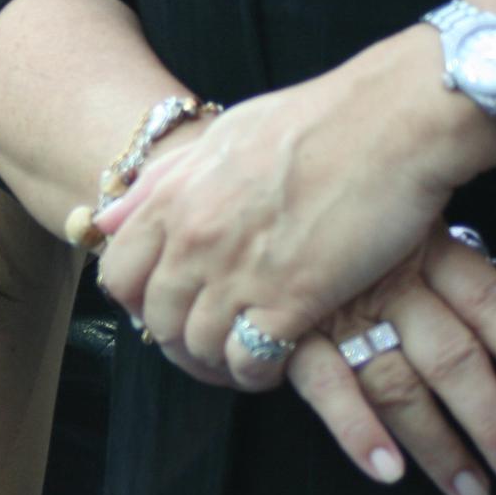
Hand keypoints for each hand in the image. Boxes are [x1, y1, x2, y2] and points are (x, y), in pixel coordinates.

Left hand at [95, 31, 480, 390]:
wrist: (389, 123)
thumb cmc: (314, 122)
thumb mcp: (222, 137)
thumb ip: (162, 181)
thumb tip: (107, 219)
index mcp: (172, 196)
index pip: (118, 275)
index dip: (137, 302)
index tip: (165, 307)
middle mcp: (193, 238)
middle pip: (154, 319)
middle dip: (176, 339)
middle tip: (208, 342)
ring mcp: (237, 271)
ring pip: (197, 346)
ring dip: (216, 361)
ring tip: (241, 357)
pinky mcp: (290, 299)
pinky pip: (249, 360)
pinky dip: (256, 372)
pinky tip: (275, 362)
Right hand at [286, 226, 495, 494]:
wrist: (247, 188)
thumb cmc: (341, 208)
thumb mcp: (412, 223)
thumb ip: (470, 271)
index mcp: (421, 247)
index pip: (488, 300)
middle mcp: (384, 280)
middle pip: (452, 357)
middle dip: (494, 422)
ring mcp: (335, 309)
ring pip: (397, 384)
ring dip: (437, 443)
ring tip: (469, 488)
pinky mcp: (287, 328)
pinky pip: (326, 385)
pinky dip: (356, 429)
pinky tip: (386, 466)